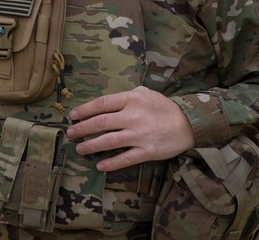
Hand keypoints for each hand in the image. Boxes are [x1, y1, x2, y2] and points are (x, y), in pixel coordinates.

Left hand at [65, 86, 194, 171]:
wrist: (188, 124)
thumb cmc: (163, 107)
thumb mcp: (146, 93)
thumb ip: (127, 95)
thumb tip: (107, 102)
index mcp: (132, 99)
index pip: (102, 104)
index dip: (84, 110)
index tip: (73, 116)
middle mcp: (133, 116)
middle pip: (101, 122)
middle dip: (82, 129)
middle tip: (70, 133)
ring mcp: (140, 135)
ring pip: (109, 141)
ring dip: (91, 145)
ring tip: (79, 148)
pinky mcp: (147, 151)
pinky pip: (124, 159)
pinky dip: (110, 163)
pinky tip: (99, 165)